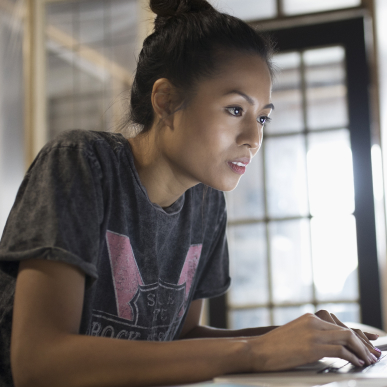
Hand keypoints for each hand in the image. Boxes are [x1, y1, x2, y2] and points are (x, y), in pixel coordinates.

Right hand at [248, 313, 376, 371]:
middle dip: (363, 344)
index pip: (339, 325)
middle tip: (373, 354)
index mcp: (310, 318)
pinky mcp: (312, 347)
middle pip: (346, 330)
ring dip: (361, 350)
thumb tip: (331, 346)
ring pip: (346, 338)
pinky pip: (340, 350)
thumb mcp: (296, 334)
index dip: (357, 334)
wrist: (259, 350)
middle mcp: (313, 322)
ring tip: (369, 360)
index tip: (369, 342)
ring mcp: (313, 334)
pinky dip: (353, 357)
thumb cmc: (275, 347)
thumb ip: (313, 335)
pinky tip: (357, 363)